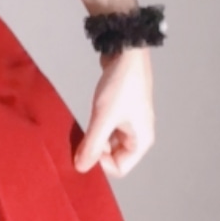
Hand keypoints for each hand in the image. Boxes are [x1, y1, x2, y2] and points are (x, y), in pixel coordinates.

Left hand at [74, 48, 155, 177]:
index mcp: (141, 141)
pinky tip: (84, 120)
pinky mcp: (119, 112)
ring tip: (80, 129)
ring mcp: (129, 123)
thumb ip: (92, 145)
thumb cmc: (121, 85)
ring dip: (93, 139)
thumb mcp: (104, 117)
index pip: (119, 168)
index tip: (84, 150)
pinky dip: (94, 128)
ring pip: (108, 142)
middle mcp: (137, 135)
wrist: (126, 52)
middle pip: (113, 156)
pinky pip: (105, 129)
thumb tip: (81, 168)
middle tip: (78, 141)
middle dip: (95, 152)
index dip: (100, 164)